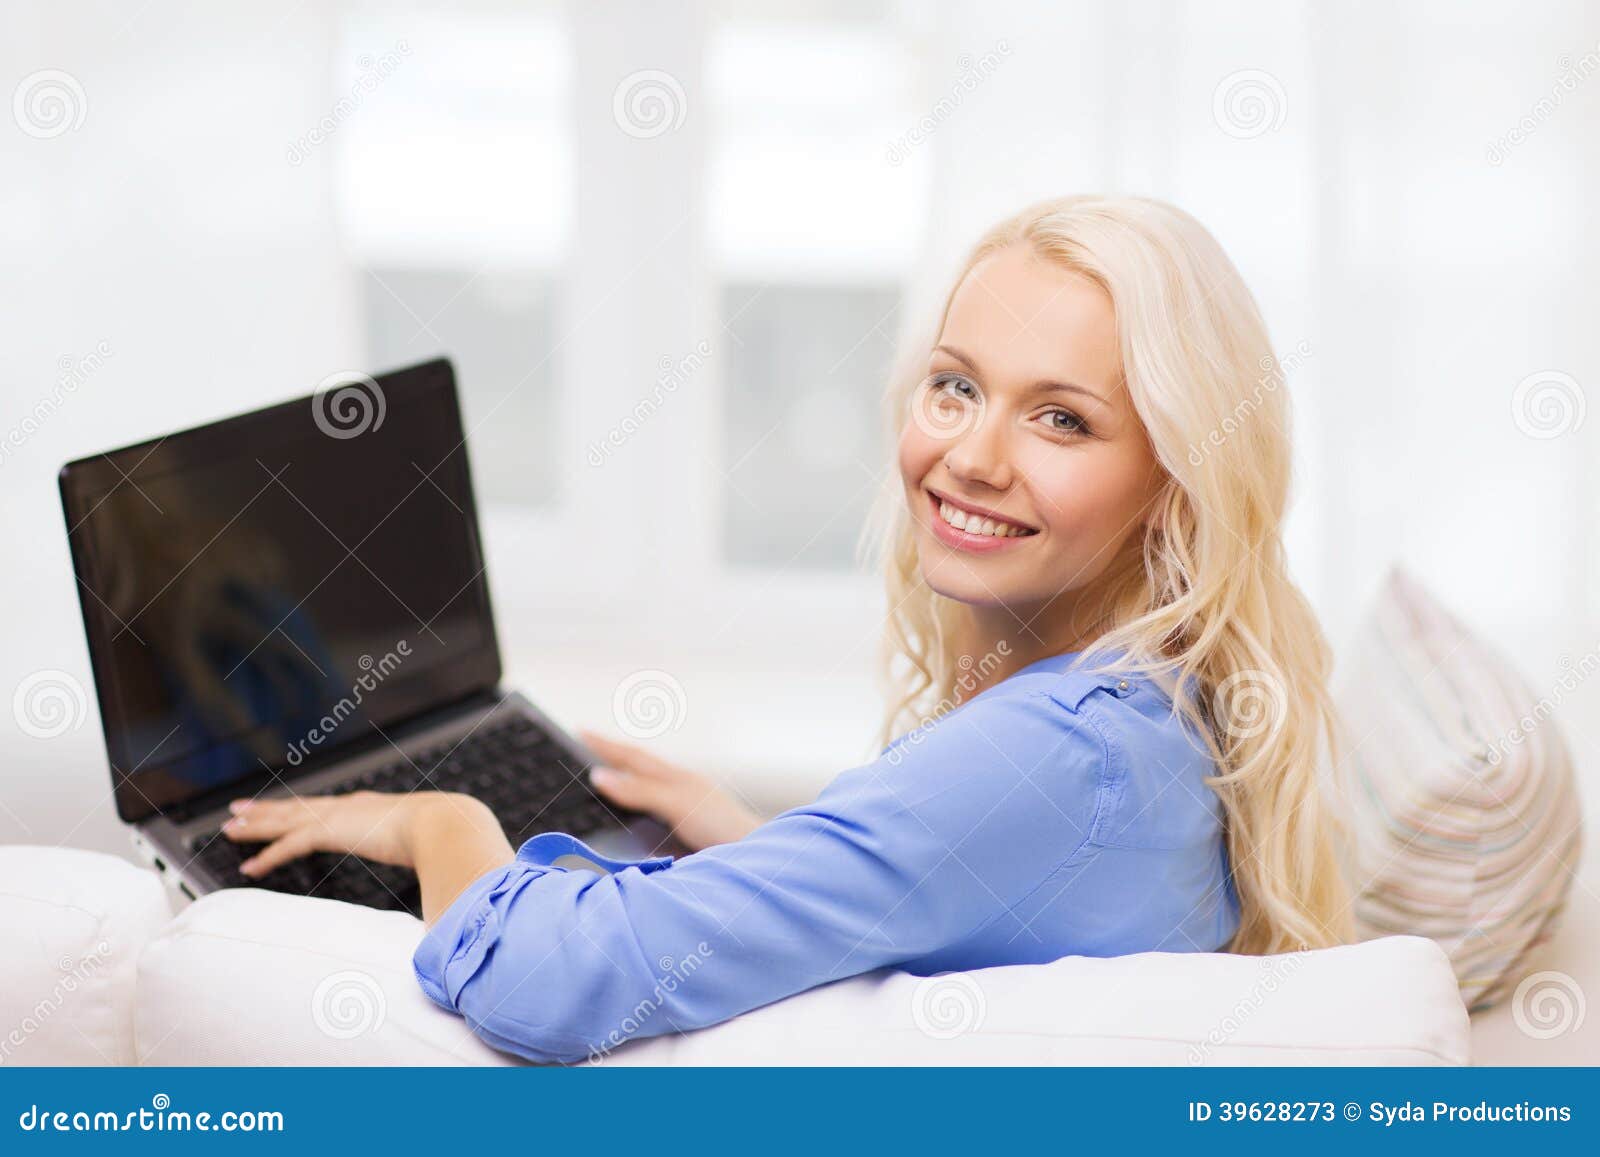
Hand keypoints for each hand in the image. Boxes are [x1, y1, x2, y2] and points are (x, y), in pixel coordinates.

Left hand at [222, 790, 491, 876]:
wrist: (443, 823)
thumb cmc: (444, 835)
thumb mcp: (427, 844)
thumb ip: (424, 855)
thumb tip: (443, 871)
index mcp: (370, 808)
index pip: (326, 808)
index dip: (303, 810)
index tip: (287, 809)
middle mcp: (349, 807)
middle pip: (296, 808)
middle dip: (266, 809)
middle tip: (239, 808)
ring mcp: (337, 816)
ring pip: (283, 821)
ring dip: (254, 825)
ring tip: (229, 826)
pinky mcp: (329, 831)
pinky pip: (289, 846)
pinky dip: (267, 856)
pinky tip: (249, 867)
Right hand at [579, 730, 761, 851]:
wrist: (756, 856)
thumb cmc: (723, 827)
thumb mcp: (676, 803)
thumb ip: (640, 790)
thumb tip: (601, 775)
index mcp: (676, 778)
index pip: (633, 757)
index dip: (605, 745)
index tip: (580, 731)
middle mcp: (680, 789)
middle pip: (641, 766)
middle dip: (613, 755)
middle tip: (587, 743)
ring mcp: (686, 807)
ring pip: (649, 785)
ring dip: (627, 776)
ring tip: (606, 769)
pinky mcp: (690, 829)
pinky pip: (656, 807)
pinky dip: (639, 801)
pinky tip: (637, 809)